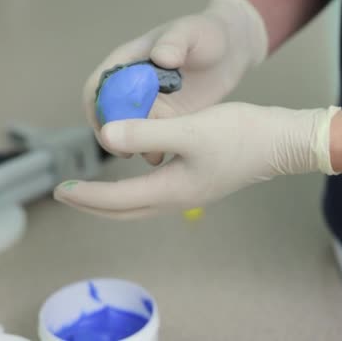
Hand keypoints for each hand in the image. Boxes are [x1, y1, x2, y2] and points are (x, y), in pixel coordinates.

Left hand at [54, 102, 338, 218]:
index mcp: (172, 189)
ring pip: (140, 203)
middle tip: (69, 193)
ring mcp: (190, 193)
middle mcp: (178, 198)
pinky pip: (155, 192)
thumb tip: (106, 138)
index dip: (87, 195)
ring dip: (113, 198)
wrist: (281, 142)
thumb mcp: (190, 130)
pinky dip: (134, 189)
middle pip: (126, 210)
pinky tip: (134, 170)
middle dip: (94, 204)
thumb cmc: (241, 135)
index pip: (118, 199)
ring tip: (93, 187)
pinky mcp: (199, 182)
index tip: (60, 189)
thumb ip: (147, 134)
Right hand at [83, 0, 267, 163]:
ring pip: (131, 132)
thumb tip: (160, 57)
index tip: (112, 128)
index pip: (97, 89)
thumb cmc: (205, 34)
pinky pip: (154, 139)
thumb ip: (174, 42)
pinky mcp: (168, 120)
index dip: (98, 110)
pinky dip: (156, 149)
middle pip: (109, 117)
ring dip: (137, 147)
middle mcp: (133, 86)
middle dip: (115, 137)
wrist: (230, 51)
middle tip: (128, 152)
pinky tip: (169, 157)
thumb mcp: (190, 32)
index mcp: (127, 62)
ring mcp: (150, 105)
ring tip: (154, 158)